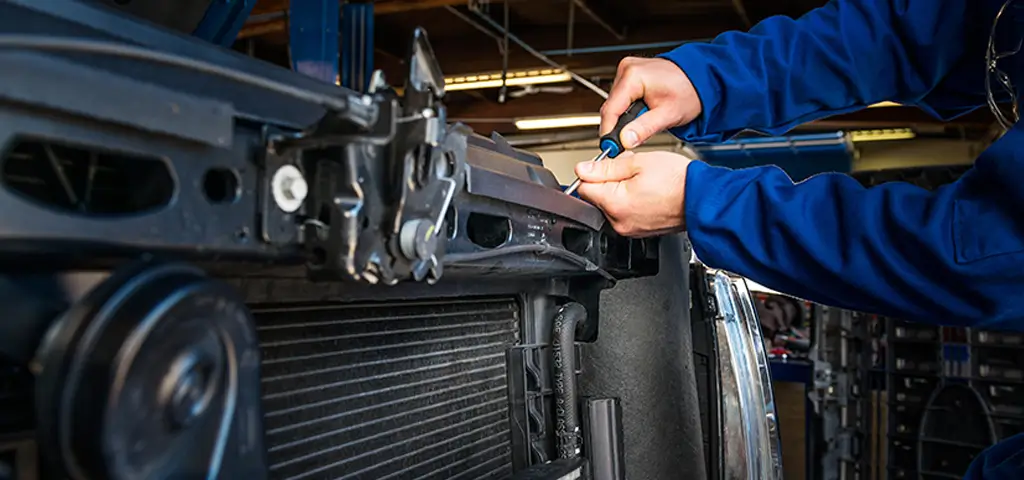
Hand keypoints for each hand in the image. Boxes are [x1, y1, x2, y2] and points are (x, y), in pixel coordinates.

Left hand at [575, 151, 693, 236]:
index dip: (592, 172)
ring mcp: (630, 229)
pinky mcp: (640, 231)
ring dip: (621, 191)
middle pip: (598, 197)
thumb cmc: (678, 181)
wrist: (702, 199)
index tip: (606, 166)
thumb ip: (605, 167)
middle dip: (609, 181)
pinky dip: (632, 202)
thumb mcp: (637, 163)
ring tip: (644, 182)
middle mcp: (619, 222)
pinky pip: (626, 214)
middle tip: (632, 170)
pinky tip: (648, 193)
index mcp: (615, 204)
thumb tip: (582, 170)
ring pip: (612, 205)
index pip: (583, 188)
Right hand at [600, 57, 700, 148]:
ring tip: (644, 123)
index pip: (610, 110)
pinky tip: (643, 113)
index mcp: (633, 76)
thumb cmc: (690, 91)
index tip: (611, 149)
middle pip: (612, 107)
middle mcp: (627, 69)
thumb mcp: (668, 114)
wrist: (702, 79)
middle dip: (619, 126)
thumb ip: (644, 128)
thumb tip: (625, 140)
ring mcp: (628, 70)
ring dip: (625, 118)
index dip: (609, 132)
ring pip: (616, 104)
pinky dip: (629, 110)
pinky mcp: (631, 75)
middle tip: (630, 140)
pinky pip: (622, 97)